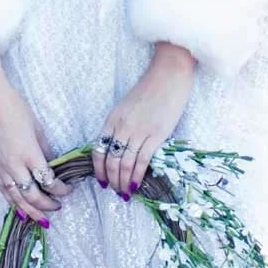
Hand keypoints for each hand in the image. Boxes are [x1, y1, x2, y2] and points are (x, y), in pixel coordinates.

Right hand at [0, 77, 75, 224]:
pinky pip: (2, 190)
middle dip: (46, 205)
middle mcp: (14, 165)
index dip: (60, 189)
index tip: (68, 190)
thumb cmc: (15, 108)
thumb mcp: (37, 128)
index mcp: (29, 154)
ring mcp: (0, 167)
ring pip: (15, 197)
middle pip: (32, 195)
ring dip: (29, 210)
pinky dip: (12, 202)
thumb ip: (45, 149)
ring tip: (41, 219)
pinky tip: (19, 209)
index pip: (48, 180)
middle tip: (57, 208)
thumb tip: (52, 165)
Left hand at [93, 44, 194, 195]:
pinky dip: (137, 176)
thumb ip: (120, 125)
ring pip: (124, 164)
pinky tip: (136, 185)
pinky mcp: (156, 134)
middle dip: (111, 179)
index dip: (98, 169)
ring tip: (125, 192)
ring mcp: (138, 131)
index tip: (102, 181)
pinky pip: (142, 161)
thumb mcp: (126, 107)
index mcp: (112, 119)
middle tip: (115, 190)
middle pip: (110, 160)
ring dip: (123, 181)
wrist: (169, 75)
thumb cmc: (149, 90)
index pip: (98, 150)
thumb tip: (118, 148)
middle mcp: (121, 126)